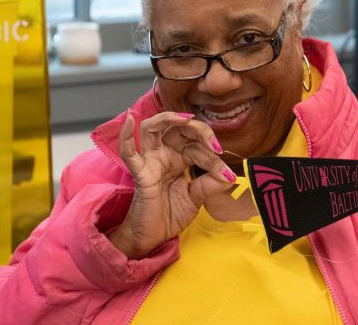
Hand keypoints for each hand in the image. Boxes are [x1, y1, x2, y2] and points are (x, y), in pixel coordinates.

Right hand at [108, 111, 235, 258]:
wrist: (153, 238)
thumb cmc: (170, 215)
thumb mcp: (197, 198)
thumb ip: (211, 185)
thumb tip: (231, 176)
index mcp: (179, 158)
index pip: (197, 146)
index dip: (213, 156)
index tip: (227, 174)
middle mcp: (164, 155)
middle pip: (178, 129)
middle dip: (199, 130)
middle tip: (214, 145)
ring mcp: (150, 162)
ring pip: (152, 128)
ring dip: (168, 118)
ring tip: (185, 119)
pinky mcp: (140, 174)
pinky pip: (128, 152)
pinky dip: (126, 135)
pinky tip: (130, 119)